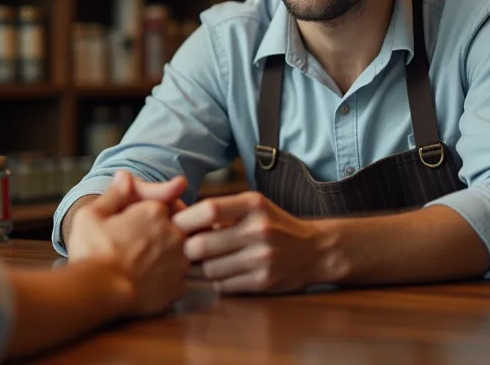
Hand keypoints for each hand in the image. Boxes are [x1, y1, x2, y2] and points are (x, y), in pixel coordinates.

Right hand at [68, 171, 190, 315]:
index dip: (153, 212)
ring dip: (171, 256)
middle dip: (167, 232)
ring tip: (146, 265)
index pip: (165, 203)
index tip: (141, 222)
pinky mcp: (179, 288)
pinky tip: (151, 283)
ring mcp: (180, 262)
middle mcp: (174, 234)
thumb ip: (114, 195)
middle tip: (144, 244)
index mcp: (155, 211)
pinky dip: (168, 280)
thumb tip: (124, 177)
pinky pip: (179, 279)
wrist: (98, 292)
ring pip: (184, 253)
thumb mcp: (91, 215)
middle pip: (179, 227)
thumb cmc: (92, 251)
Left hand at [172, 191, 335, 293]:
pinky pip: (223, 285)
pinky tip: (226, 271)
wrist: (314, 250)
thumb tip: (176, 217)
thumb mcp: (252, 205)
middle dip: (188, 249)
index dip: (185, 220)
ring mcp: (262, 258)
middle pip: (201, 245)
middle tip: (187, 248)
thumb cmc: (274, 224)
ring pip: (209, 269)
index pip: (208, 210)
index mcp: (252, 205)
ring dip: (203, 267)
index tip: (175, 225)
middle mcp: (258, 230)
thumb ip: (220, 210)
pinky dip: (218, 280)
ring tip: (209, 260)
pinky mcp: (264, 282)